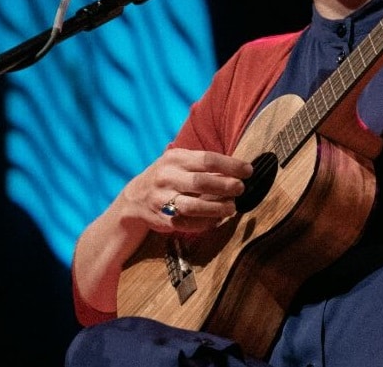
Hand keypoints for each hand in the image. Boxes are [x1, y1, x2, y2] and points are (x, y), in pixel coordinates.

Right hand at [124, 148, 253, 233]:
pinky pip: (188, 223)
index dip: (231, 165)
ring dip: (217, 208)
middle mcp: (167, 177)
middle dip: (226, 186)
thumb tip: (237, 169)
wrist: (134, 198)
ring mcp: (163, 199)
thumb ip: (204, 164)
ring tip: (232, 208)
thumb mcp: (180, 161)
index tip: (248, 171)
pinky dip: (206, 223)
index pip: (208, 159)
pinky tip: (218, 220)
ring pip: (194, 206)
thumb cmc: (168, 176)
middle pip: (202, 182)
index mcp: (175, 158)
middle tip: (241, 189)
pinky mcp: (163, 219)